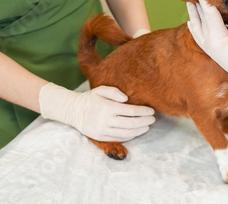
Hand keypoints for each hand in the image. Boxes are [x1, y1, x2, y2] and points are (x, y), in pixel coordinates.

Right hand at [39, 83, 155, 141]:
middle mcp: (106, 120)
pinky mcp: (101, 137)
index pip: (131, 111)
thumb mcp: (100, 90)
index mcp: (107, 107)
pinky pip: (119, 138)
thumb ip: (114, 92)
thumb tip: (127, 99)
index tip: (151, 111)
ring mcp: (103, 131)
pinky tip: (136, 131)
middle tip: (153, 119)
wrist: (74, 111)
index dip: (143, 112)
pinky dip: (130, 136)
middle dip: (144, 122)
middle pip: (131, 124)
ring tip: (147, 126)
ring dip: (139, 131)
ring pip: (126, 133)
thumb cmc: (90, 98)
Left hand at [186, 0, 227, 113]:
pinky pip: (199, 38)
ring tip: (189, 3)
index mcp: (216, 39)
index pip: (208, 13)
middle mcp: (210, 44)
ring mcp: (211, 50)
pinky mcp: (214, 53)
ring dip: (194, 16)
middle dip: (196, 4)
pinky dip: (195, 28)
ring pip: (197, 29)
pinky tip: (192, 24)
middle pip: (200, 20)